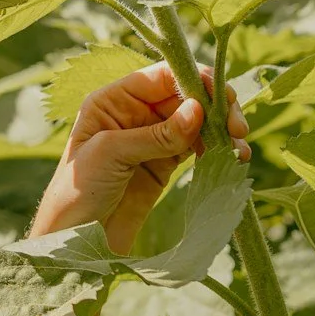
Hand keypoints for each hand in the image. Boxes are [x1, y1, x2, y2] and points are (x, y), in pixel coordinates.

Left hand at [29, 64, 249, 249]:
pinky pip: (196, 148)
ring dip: (221, 131)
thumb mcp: (111, 154)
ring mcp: (151, 139)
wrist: (75, 238)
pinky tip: (232, 157)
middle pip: (184, 97)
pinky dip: (216, 150)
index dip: (194, 80)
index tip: (222, 96)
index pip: (160, 77)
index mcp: (113, 100)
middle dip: (215, 108)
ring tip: (239, 150)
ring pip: (195, 123)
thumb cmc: (78, 190)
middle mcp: (134, 113)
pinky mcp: (164, 164)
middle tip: (238, 127)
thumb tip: (198, 110)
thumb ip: (156, 134)